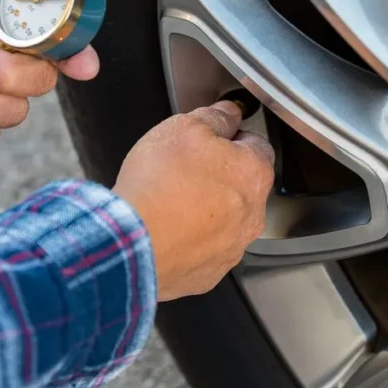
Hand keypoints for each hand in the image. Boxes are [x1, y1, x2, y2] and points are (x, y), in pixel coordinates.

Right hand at [113, 101, 274, 300]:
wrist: (132, 241)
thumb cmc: (160, 184)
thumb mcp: (185, 127)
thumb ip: (215, 117)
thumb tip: (228, 113)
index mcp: (254, 174)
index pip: (256, 146)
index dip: (230, 138)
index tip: (209, 139)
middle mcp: (252, 215)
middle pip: (241, 187)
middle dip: (217, 177)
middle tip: (183, 171)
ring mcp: (231, 248)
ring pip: (224, 222)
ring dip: (204, 211)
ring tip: (170, 203)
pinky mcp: (208, 273)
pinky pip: (203, 251)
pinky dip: (189, 240)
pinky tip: (166, 230)